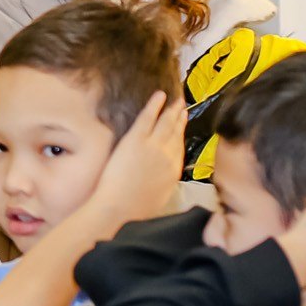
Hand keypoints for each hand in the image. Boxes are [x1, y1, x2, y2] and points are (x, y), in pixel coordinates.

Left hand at [93, 91, 185, 221]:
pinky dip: (155, 104)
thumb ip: (165, 182)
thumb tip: (165, 177)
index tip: (183, 126)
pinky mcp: (136, 139)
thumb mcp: (160, 197)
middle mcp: (168, 155)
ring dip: (171, 109)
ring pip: (166, 122)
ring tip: (176, 100)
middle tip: (183, 107)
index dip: (182, 134)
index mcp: (173, 171)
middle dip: (180, 118)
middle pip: (176, 132)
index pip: (179, 148)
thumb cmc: (136, 209)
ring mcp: (153, 145)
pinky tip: (160, 95)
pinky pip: (148, 116)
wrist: (121, 209)